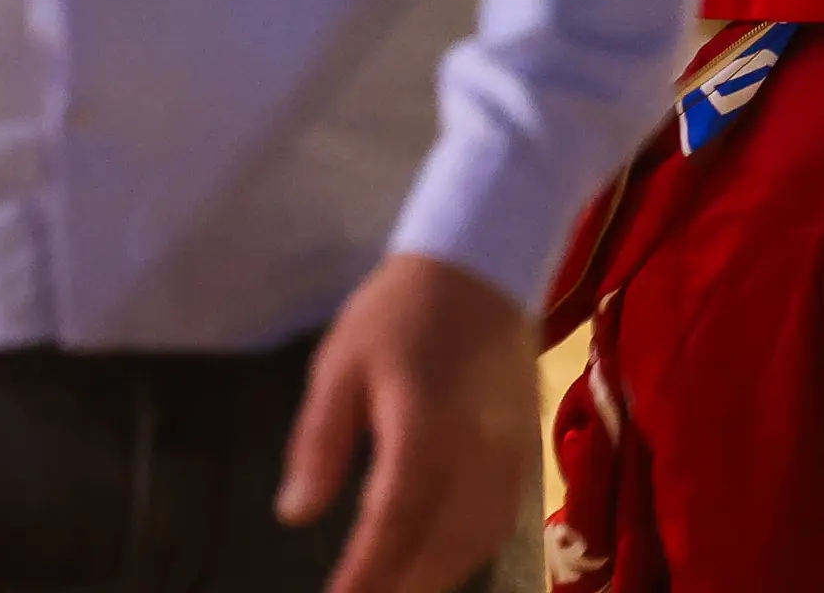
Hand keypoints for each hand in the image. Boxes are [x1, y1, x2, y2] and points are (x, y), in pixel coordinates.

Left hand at [280, 252, 537, 592]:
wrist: (483, 263)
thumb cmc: (400, 310)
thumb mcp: (340, 365)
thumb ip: (319, 443)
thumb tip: (296, 513)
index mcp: (421, 424)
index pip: (391, 520)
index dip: (364, 574)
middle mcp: (473, 449)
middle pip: (438, 545)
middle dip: (398, 583)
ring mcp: (509, 452)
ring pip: (475, 541)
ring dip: (434, 574)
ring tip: (393, 586)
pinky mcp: (527, 448)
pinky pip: (501, 520)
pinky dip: (468, 552)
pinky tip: (438, 558)